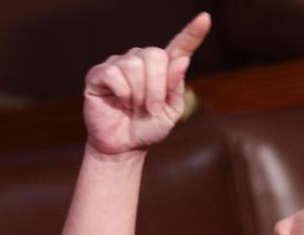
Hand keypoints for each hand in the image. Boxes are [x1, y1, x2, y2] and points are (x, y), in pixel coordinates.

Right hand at [83, 13, 210, 155]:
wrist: (124, 147)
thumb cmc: (148, 128)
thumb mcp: (171, 112)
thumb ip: (176, 87)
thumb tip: (181, 60)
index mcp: (163, 69)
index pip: (179, 46)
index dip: (192, 33)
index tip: (205, 19)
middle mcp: (140, 60)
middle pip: (155, 55)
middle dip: (156, 88)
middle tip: (151, 109)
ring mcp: (119, 64)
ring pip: (134, 65)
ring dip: (139, 94)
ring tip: (134, 108)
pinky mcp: (99, 74)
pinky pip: (114, 74)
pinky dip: (122, 93)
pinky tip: (120, 102)